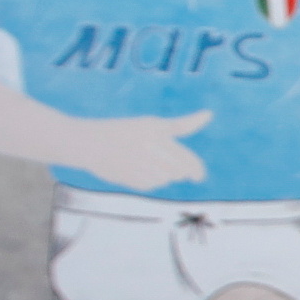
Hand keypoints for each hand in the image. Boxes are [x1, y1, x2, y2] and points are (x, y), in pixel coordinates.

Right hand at [70, 109, 209, 189]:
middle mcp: (152, 153)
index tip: (198, 176)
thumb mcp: (154, 123)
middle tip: (161, 160)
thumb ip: (184, 125)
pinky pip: (151, 186)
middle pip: (179, 173)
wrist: (89, 144)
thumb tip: (209, 114)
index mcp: (160, 137)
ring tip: (144, 161)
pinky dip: (148, 180)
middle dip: (177, 170)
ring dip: (162, 174)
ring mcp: (142, 169)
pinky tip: (135, 169)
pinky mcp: (132, 181)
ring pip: (165, 180)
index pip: (189, 162)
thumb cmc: (126, 130)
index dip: (197, 171)